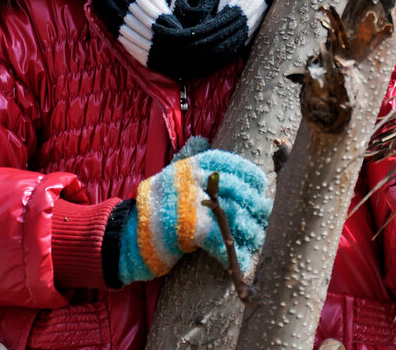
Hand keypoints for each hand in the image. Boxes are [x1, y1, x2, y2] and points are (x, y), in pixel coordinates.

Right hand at [106, 137, 271, 285]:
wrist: (128, 235)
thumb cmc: (155, 205)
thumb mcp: (170, 175)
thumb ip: (189, 158)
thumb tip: (201, 138)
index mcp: (191, 166)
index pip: (229, 163)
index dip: (248, 174)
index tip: (260, 185)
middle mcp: (194, 181)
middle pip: (237, 189)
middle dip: (256, 204)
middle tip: (266, 214)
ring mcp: (193, 204)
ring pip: (235, 215)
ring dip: (251, 229)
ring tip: (260, 237)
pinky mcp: (192, 229)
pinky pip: (222, 239)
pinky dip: (235, 250)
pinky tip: (245, 257)